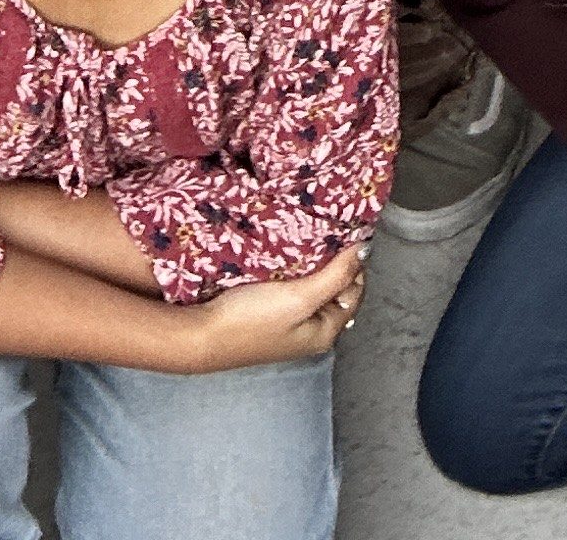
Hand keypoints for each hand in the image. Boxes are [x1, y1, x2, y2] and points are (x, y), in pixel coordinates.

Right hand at [186, 243, 366, 369]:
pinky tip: (285, 257)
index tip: (346, 231)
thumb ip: (334, 276)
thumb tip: (363, 251)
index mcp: (326, 331)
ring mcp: (290, 325)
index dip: (353, 261)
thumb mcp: (299, 297)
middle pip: (335, 290)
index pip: (354, 290)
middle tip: (326, 231)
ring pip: (313, 288)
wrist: (203, 335)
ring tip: (307, 239)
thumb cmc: (251, 321)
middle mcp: (312, 331)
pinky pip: (292, 289)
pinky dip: (294, 273)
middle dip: (334, 263)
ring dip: (313, 266)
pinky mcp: (269, 316)